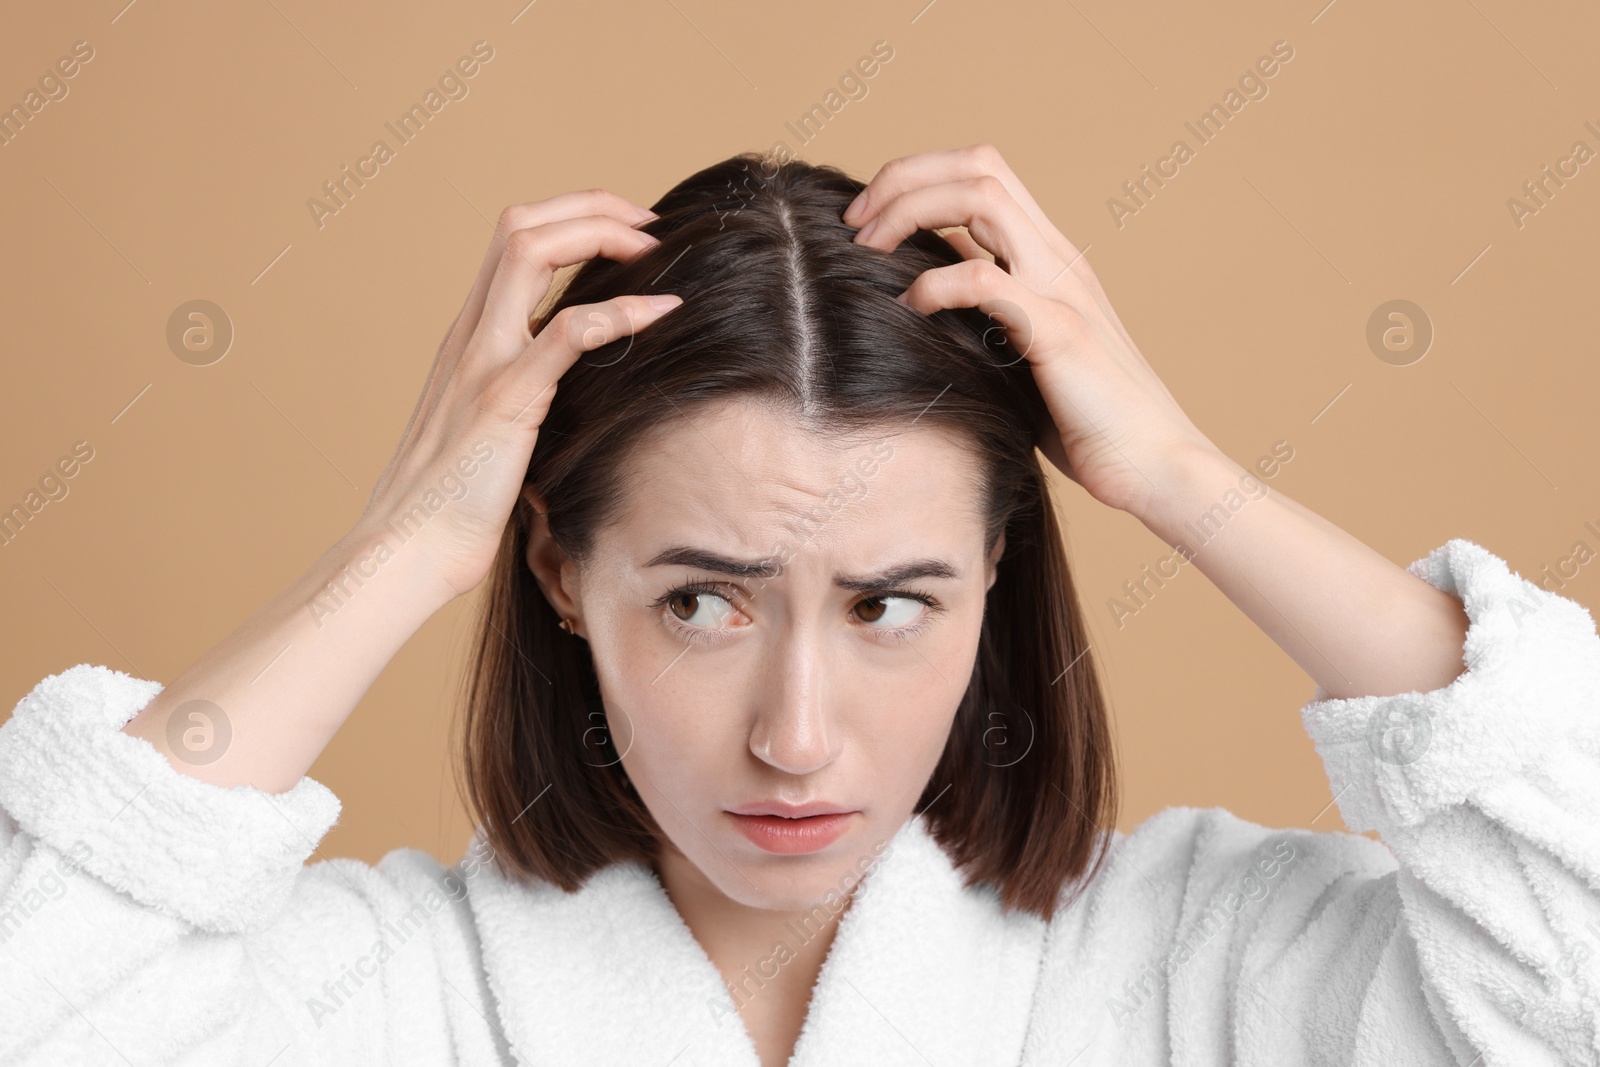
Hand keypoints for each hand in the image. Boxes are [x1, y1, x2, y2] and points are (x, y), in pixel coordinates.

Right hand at [353, 189, 681, 599]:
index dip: (570, 220)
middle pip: (519, 225)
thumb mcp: (487, 432)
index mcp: (466, 340)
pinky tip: (662, 311)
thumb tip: (571, 394)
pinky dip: (620, 311)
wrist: (407, 551)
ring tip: (652, 246)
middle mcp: (469, 336)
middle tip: (647, 223)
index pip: (511, 242)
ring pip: (529, 251)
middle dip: (588, 206)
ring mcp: (484, 362)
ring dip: (598, 234)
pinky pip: (567, 333)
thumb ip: (519, 396)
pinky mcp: (506, 400)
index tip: (625, 234)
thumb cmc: (450, 506)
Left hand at [844, 143, 1217, 520]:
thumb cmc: (1088, 422)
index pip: (982, 174)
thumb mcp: (1025, 353)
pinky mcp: (1059, 332)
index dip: (918, 178)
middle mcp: (1059, 258)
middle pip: (979, 164)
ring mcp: (1062, 289)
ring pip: (983, 197)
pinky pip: (983, 280)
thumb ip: (989, 314)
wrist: (1156, 465)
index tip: (867, 221)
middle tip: (853, 223)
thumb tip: (926, 293)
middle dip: (904, 176)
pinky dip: (932, 284)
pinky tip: (906, 309)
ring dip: (911, 209)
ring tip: (866, 248)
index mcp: (1051, 257)